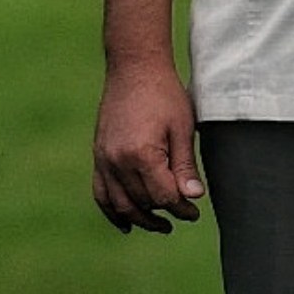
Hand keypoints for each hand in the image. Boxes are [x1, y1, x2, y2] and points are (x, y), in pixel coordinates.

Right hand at [91, 60, 204, 233]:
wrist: (134, 67)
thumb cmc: (164, 93)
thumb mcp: (182, 128)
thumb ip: (185, 166)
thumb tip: (193, 197)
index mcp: (141, 155)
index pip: (163, 196)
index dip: (181, 208)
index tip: (194, 212)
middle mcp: (117, 162)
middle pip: (142, 202)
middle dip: (164, 212)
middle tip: (184, 215)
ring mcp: (103, 160)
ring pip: (120, 204)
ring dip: (140, 219)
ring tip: (160, 225)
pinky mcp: (98, 155)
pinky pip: (101, 193)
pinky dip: (112, 211)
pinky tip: (126, 223)